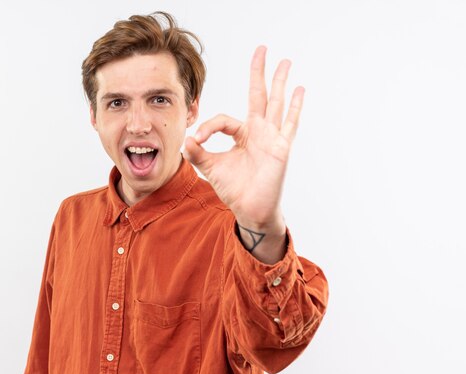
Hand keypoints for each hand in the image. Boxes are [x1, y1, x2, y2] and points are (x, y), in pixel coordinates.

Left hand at [183, 46, 303, 260]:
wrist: (250, 210)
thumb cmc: (235, 189)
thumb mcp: (211, 168)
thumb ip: (198, 154)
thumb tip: (186, 140)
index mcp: (242, 135)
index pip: (224, 119)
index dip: (208, 127)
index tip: (196, 141)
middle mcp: (259, 132)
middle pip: (259, 96)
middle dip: (259, 73)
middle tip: (261, 49)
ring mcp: (272, 138)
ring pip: (276, 104)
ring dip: (280, 82)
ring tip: (285, 61)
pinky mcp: (281, 148)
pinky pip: (289, 124)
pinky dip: (295, 107)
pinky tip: (300, 90)